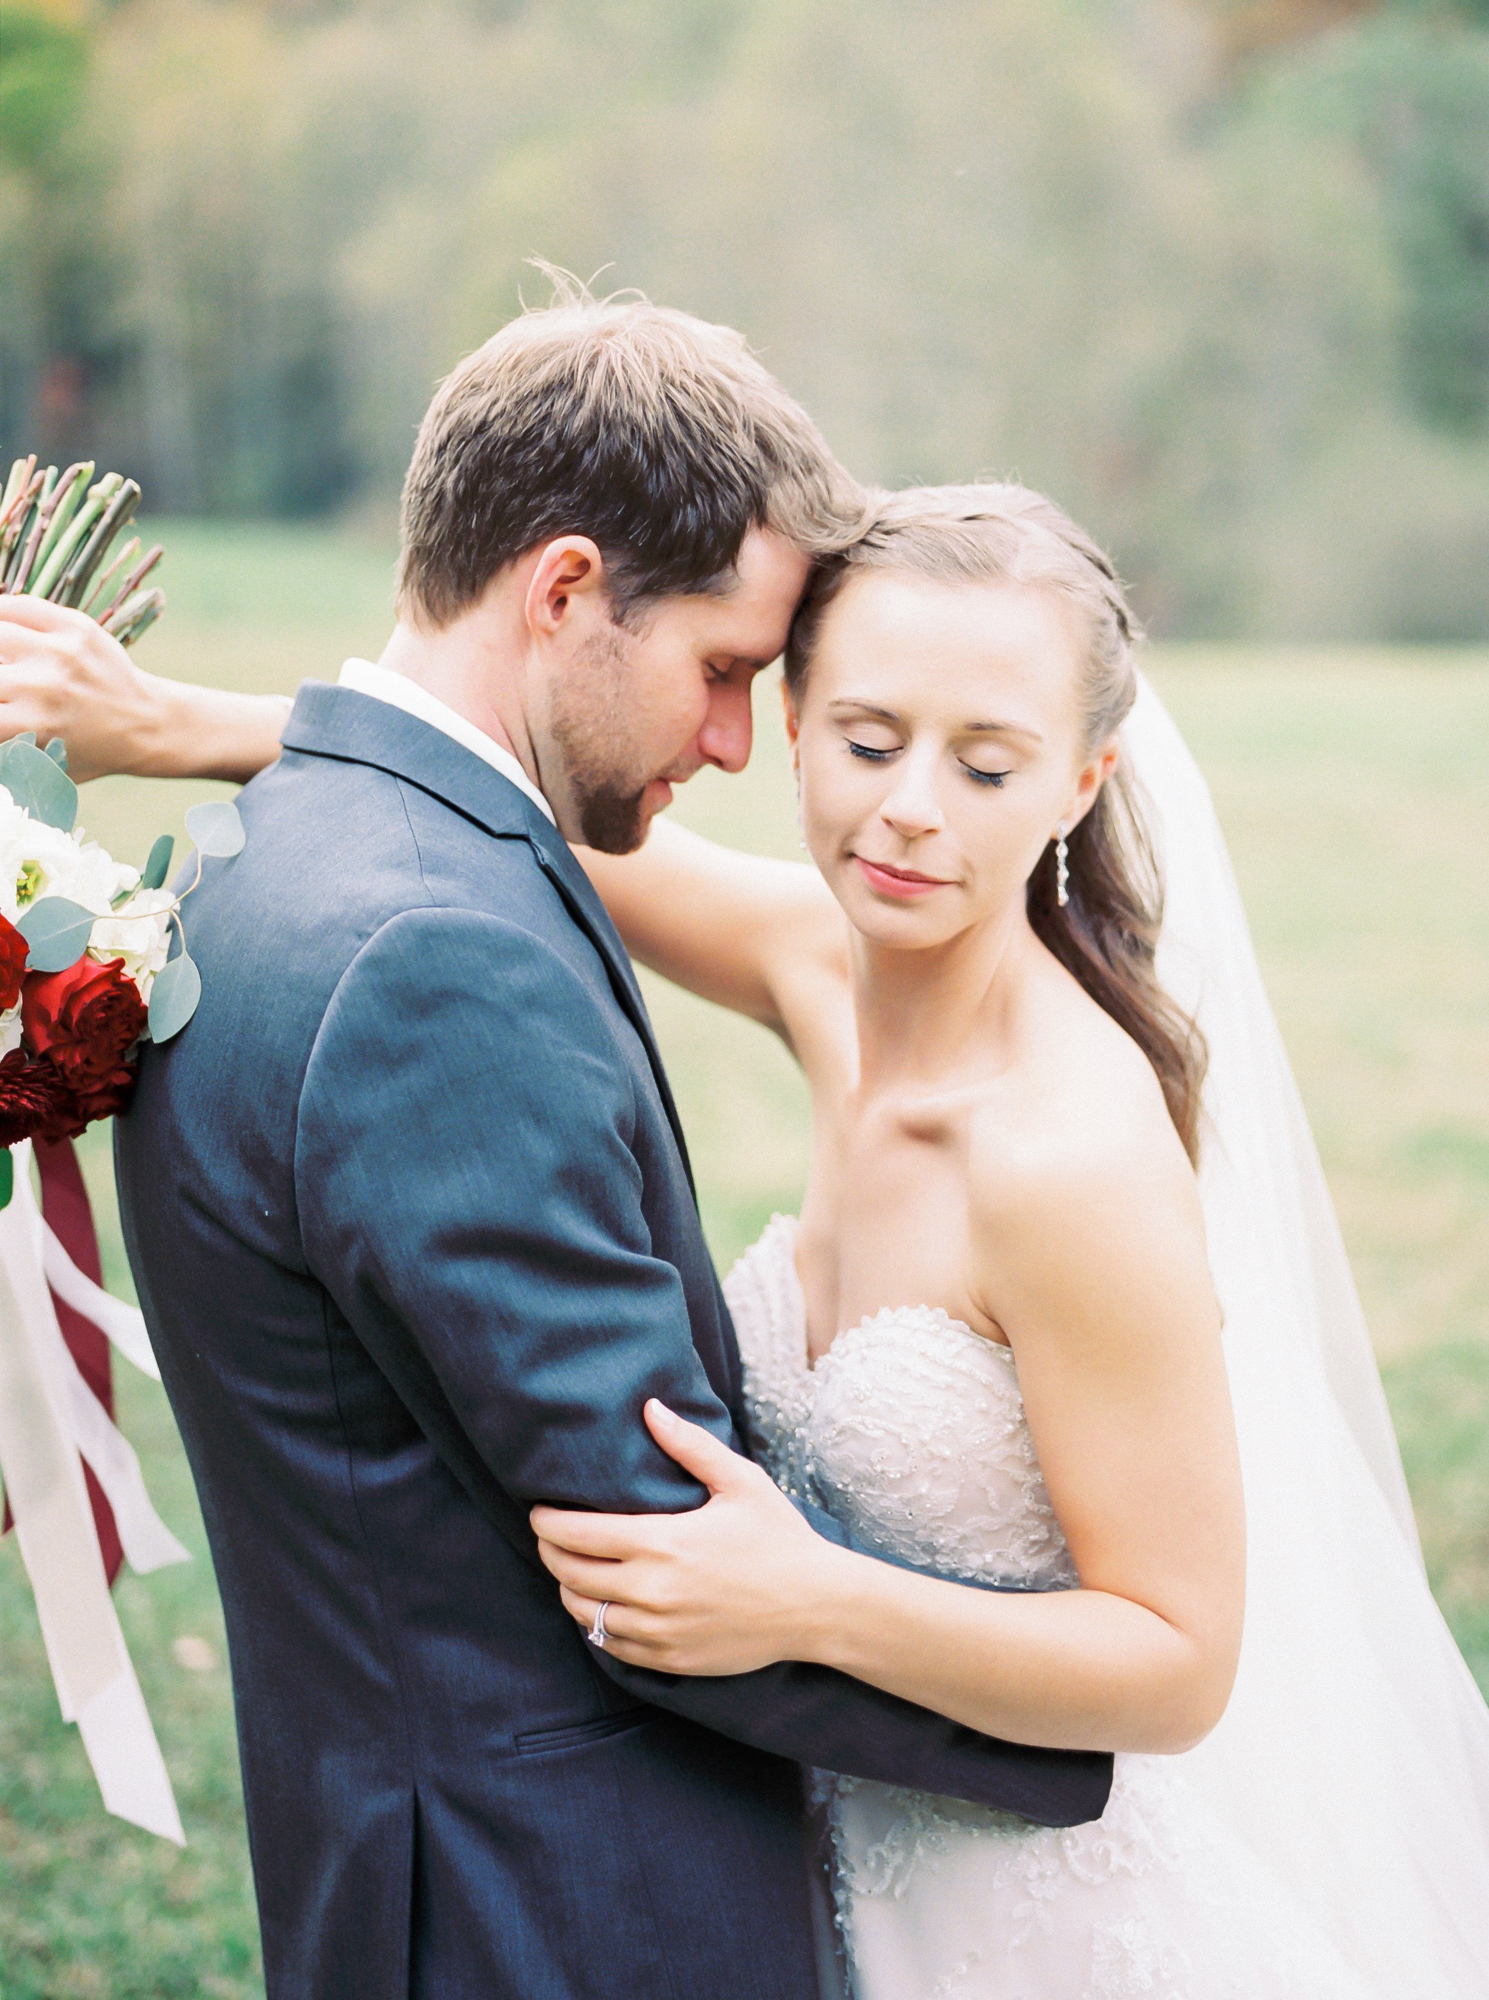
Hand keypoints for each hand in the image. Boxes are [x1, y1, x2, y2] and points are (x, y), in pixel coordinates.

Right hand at [0, 594, 162, 781]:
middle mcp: (43, 686)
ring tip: (4, 661)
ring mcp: (61, 652)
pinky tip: (0, 627)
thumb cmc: (87, 752)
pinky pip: (18, 605)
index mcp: (30, 727)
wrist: (147, 726)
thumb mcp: (42, 767)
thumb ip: (4, 754)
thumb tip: (0, 741)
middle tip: (3, 686)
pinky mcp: (76, 627)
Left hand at [531, 1400, 838, 1674]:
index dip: (547, 1522)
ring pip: (584, 1614)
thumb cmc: (778, 1537)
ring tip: (571, 1571)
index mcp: (662, 1543)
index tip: (539, 1512)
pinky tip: (602, 1607)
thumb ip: (689, 1445)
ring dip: (568, 1590)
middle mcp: (651, 1591)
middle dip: (550, 1553)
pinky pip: (611, 1646)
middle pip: (570, 1574)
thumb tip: (650, 1408)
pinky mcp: (669, 1660)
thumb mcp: (739, 1481)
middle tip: (548, 1537)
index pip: (577, 1534)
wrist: (815, 1605)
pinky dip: (597, 1625)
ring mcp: (659, 1631)